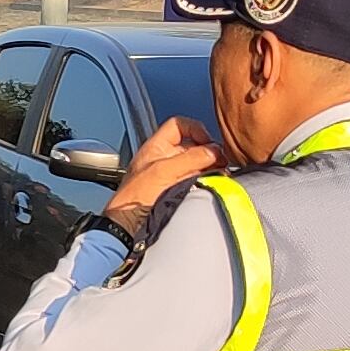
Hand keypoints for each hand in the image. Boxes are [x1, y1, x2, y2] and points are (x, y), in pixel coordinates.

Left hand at [106, 118, 221, 235]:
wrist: (130, 225)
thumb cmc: (134, 198)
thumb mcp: (163, 171)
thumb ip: (190, 158)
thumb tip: (214, 151)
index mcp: (156, 147)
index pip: (179, 125)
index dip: (195, 129)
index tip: (207, 143)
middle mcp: (165, 159)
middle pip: (193, 145)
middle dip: (208, 152)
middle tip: (219, 162)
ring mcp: (172, 175)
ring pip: (197, 164)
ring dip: (210, 168)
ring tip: (218, 174)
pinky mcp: (177, 190)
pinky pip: (196, 180)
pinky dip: (206, 180)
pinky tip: (212, 185)